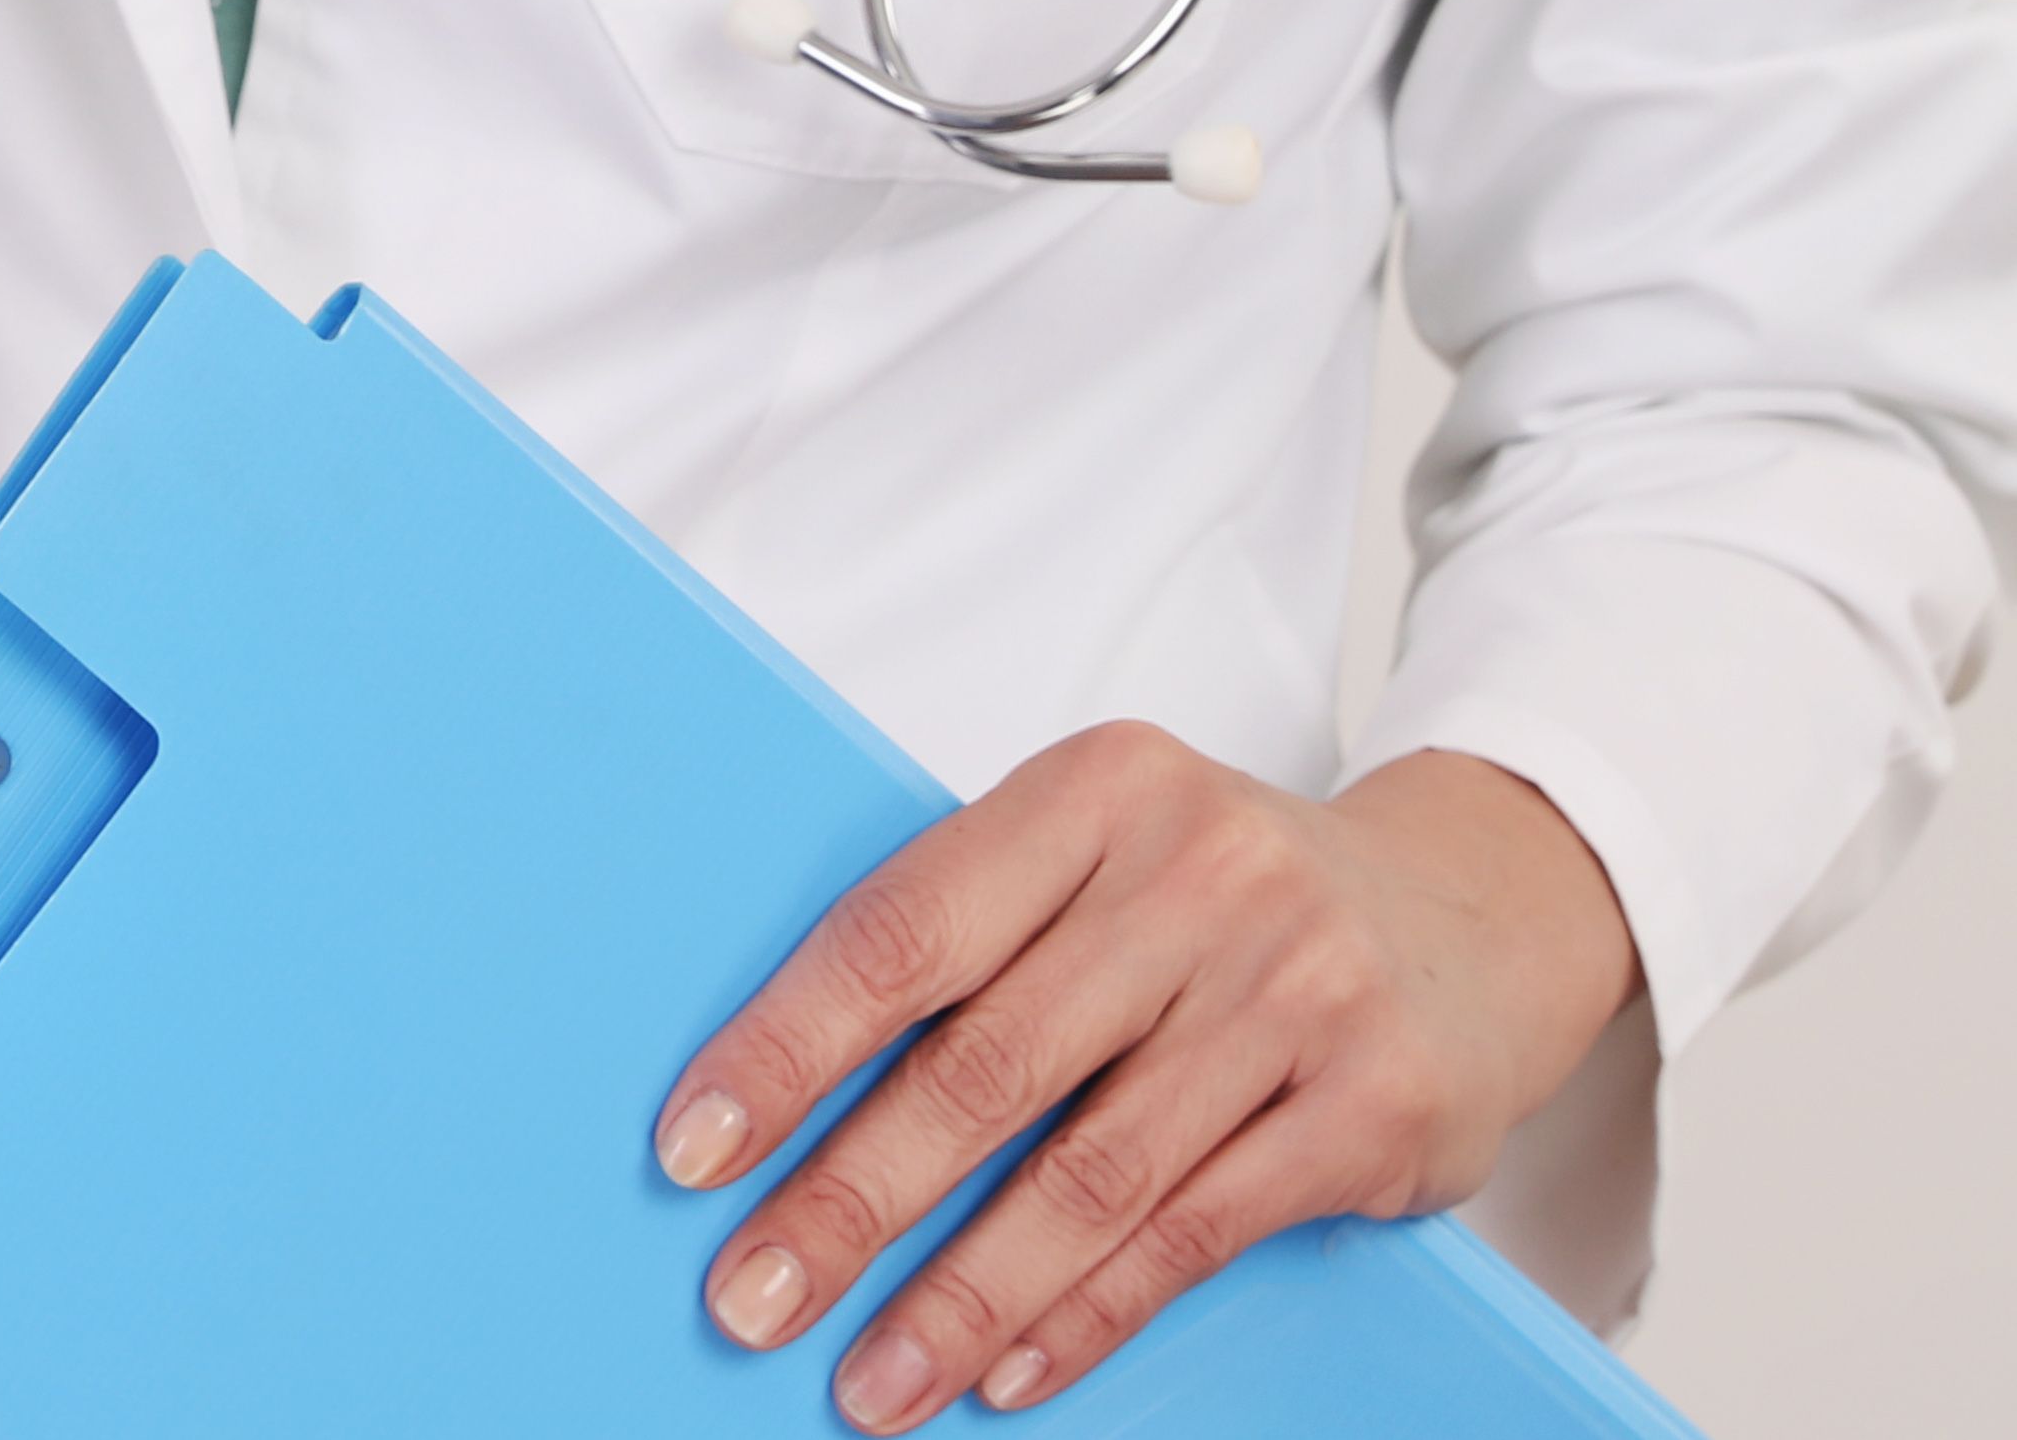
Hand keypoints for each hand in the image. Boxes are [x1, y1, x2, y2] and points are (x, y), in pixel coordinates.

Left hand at [658, 731, 1637, 1423]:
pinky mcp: (1377, 1105)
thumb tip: (784, 1096)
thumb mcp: (1104, 857)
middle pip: (983, 1069)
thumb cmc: (1226, 893)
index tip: (693, 1150)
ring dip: (960, 1296)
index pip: (901, 932)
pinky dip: (1088, 1312)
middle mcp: (1200, 877)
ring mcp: (1298, 991)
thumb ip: (975, 940)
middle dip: (849, 1202)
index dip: (785, 1048)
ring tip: (871, 1378)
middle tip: (751, 1297)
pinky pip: (1196, 1232)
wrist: (1475, 910)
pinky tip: (1006, 1368)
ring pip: (1088, 1174)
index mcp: (1096, 790)